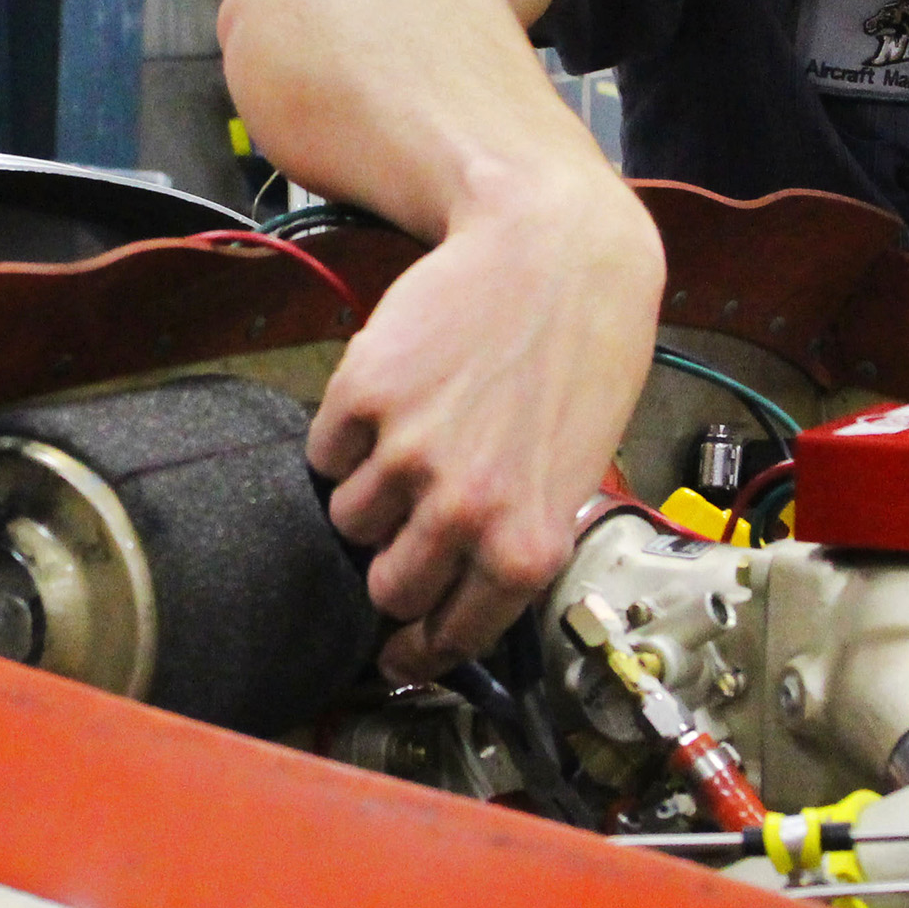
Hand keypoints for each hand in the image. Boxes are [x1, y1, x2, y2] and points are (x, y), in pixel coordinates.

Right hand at [309, 166, 663, 680]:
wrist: (554, 252)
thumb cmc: (582, 355)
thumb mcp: (575, 473)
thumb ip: (516, 541)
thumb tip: (457, 596)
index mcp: (528, 545)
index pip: (449, 637)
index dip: (416, 653)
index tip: (398, 655)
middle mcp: (467, 511)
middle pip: (387, 587)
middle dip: (391, 568)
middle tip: (405, 533)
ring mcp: (408, 453)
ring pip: (349, 519)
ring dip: (367, 495)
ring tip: (406, 447)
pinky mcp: (363, 394)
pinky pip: (325, 452)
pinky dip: (343, 438)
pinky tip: (388, 407)